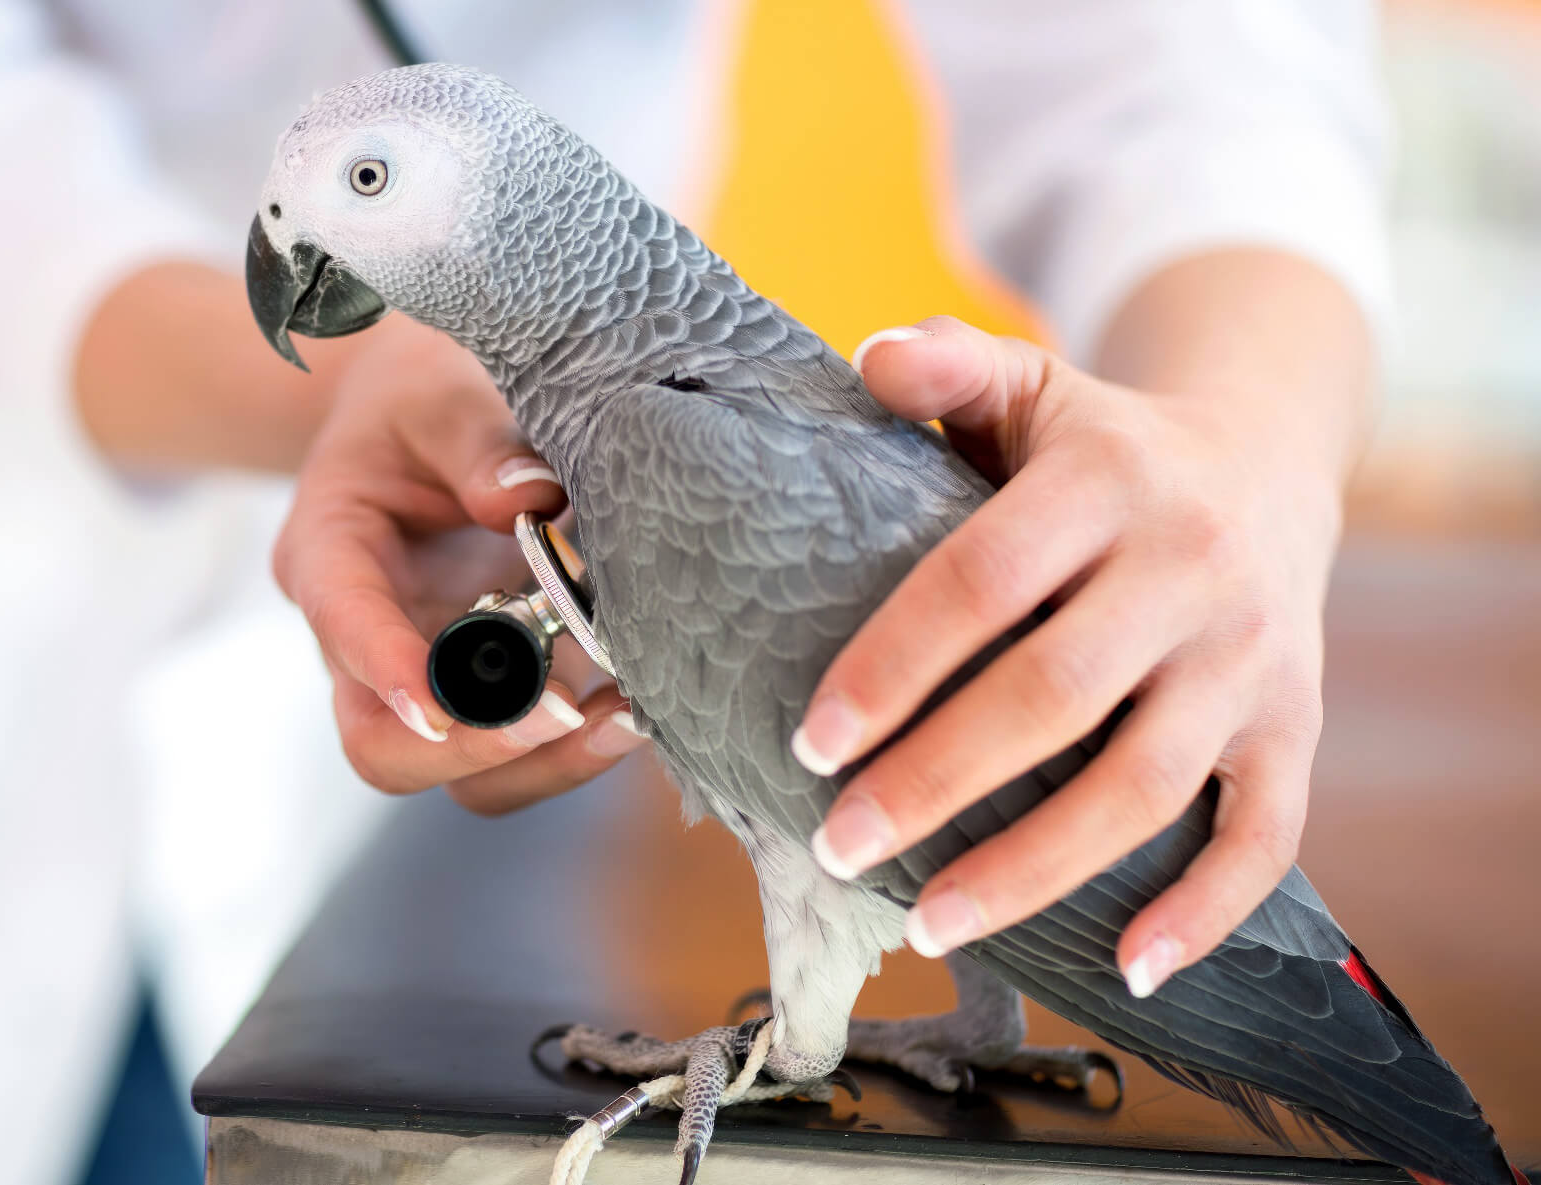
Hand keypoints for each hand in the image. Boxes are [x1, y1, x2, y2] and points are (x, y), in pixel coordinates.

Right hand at [274, 317, 647, 814]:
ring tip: (626, 717)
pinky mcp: (494, 690)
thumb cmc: (421, 397)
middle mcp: (367, 639)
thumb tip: (531, 499)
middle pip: (382, 744)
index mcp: (329, 553)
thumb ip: (477, 438)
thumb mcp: (437, 392)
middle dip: (473, 744)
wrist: (424, 413)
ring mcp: (430, 676)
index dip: (386, 668)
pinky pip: (524, 752)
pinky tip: (639, 706)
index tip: (440, 703)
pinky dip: (578, 745)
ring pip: (460, 774)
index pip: (342, 622)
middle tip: (564, 712)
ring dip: (542, 762)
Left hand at [802, 314, 1344, 996]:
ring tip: (928, 919)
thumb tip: (869, 359)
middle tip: (840, 844)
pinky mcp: (1295, 727)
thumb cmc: (1105, 447)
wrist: (1271, 462)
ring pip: (1143, 785)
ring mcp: (1250, 660)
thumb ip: (952, 368)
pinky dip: (1203, 912)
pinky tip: (1125, 969)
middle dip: (935, 782)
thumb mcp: (1032, 387)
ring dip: (1034, 868)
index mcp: (1106, 483)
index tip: (812, 743)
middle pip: (1050, 697)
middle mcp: (1189, 571)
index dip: (893, 666)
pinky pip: (1264, 835)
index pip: (982, 583)